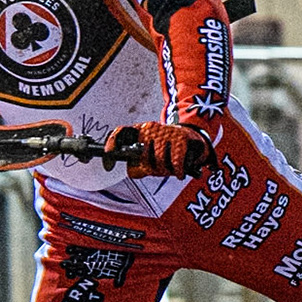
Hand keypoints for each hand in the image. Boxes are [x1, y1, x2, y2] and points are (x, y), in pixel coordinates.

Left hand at [104, 121, 218, 180]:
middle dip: (150, 169)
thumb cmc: (168, 149)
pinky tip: (178, 172)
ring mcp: (165, 132)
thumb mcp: (150, 155)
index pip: (121, 132)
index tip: (108, 162)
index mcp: (140, 130)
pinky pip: (175, 162)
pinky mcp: (181, 138)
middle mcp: (150, 128)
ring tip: (170, 167)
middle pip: (142, 157)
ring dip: (165, 169)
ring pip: (158, 160)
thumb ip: (138, 165)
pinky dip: (177, 170)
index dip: (112, 145)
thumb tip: (132, 171)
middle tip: (158, 168)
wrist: (193, 138)